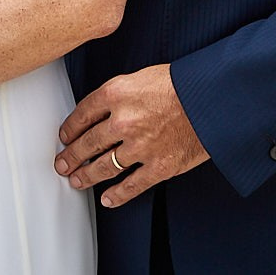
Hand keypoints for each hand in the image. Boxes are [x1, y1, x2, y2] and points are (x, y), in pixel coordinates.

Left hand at [54, 64, 209, 207]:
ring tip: (77, 180)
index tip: (64, 136)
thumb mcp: (140, 76)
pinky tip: (107, 199)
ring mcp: (140, 146)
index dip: (69, 128)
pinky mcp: (159, 166)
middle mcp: (123, 121)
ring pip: (104, 167)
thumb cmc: (182, 84)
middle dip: (71, 156)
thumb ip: (118, 94)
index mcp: (116, 94)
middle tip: (62, 163)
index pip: (81, 114)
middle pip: (88, 143)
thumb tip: (99, 111)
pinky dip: (117, 195)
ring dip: (87, 176)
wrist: (213, 99)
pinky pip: (132, 186)